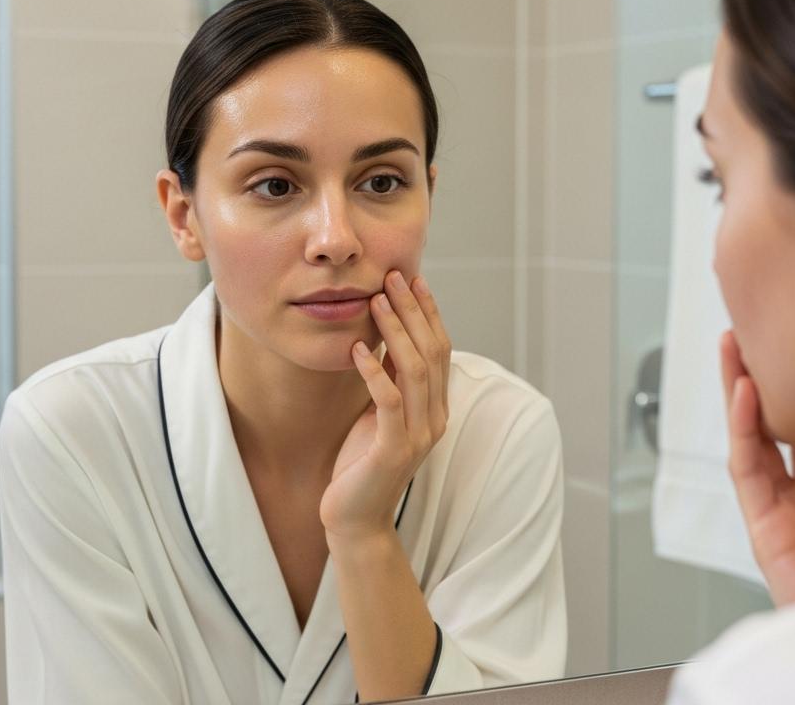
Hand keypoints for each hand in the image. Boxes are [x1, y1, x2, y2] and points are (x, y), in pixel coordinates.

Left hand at [321, 271, 450, 542]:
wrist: (354, 519)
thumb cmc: (361, 463)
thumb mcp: (378, 411)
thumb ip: (390, 378)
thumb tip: (388, 333)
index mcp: (435, 408)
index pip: (440, 349)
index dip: (429, 313)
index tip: (413, 279)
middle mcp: (434, 419)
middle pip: (431, 352)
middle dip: (413, 311)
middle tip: (394, 277)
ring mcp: (417, 435)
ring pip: (414, 370)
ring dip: (396, 330)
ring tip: (377, 300)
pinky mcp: (393, 450)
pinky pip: (388, 401)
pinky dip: (374, 370)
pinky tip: (359, 347)